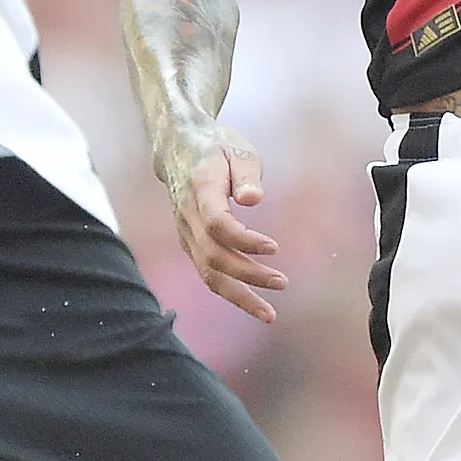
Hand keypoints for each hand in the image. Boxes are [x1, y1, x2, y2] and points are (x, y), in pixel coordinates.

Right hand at [162, 118, 285, 321]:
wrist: (179, 147)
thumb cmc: (217, 147)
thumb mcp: (238, 148)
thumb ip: (247, 173)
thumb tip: (253, 199)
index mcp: (200, 189)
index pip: (218, 224)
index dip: (244, 241)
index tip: (274, 248)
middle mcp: (188, 216)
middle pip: (213, 257)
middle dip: (247, 275)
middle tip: (282, 282)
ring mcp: (185, 232)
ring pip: (206, 273)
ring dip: (238, 295)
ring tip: (268, 313)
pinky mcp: (189, 242)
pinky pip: (206, 272)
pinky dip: (229, 290)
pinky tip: (252, 300)